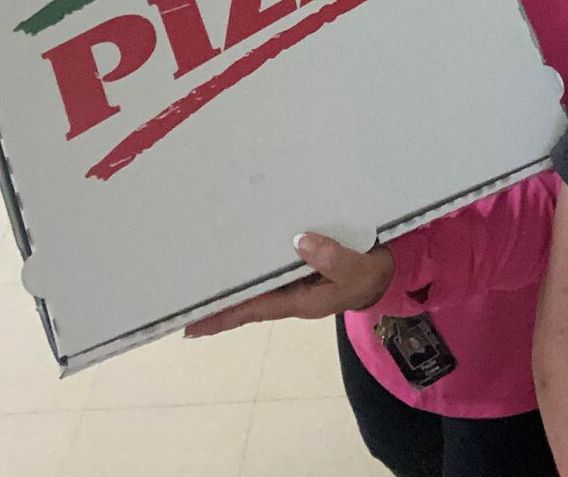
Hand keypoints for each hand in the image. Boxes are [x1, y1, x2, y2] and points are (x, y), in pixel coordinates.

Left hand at [183, 232, 394, 337]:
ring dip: (230, 280)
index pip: (252, 310)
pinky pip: (267, 266)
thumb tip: (299, 241)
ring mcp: (293, 281)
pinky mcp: (299, 265)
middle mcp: (289, 294)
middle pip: (246, 300)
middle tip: (179, 299)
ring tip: (197, 273)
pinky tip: (235, 250)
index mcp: (300, 301)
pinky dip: (249, 260)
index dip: (222, 317)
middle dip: (216, 301)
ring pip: (254, 283)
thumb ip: (334, 258)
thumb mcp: (359, 270)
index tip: (190, 326)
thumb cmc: (372, 275)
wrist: (388, 272)